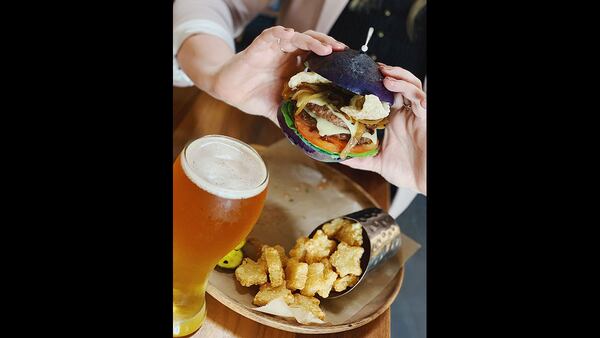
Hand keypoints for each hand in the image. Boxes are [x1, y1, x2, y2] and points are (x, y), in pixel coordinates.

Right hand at [210, 26, 345, 123]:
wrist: (228, 90)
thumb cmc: (253, 96)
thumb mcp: (277, 109)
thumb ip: (291, 118)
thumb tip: (305, 138)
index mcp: (294, 67)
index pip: (318, 57)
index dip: (332, 58)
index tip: (346, 65)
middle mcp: (287, 55)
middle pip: (313, 43)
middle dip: (328, 45)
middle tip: (341, 51)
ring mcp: (274, 49)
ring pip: (297, 37)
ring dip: (312, 41)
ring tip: (325, 49)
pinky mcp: (259, 47)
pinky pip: (271, 36)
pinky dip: (281, 35)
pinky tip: (289, 36)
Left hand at [344, 64, 426, 194]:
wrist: (425, 181)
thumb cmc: (408, 171)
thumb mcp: (378, 163)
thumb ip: (360, 158)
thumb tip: (340, 157)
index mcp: (393, 120)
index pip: (383, 95)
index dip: (373, 84)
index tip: (357, 78)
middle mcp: (405, 114)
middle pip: (398, 84)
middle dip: (387, 74)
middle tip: (372, 68)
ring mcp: (416, 115)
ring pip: (411, 86)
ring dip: (399, 78)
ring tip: (385, 76)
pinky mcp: (425, 119)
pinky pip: (421, 100)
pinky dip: (413, 93)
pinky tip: (401, 89)